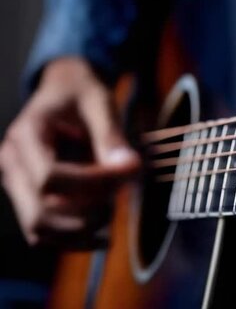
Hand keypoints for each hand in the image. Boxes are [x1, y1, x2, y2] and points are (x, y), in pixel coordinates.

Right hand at [0, 57, 139, 247]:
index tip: (130, 172)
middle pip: (40, 212)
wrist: (64, 90)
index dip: (94, 183)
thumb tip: (130, 168)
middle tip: (119, 199)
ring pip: (39, 230)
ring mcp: (14, 184)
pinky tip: (102, 234)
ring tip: (111, 213)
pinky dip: (73, 239)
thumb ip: (112, 136)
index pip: (51, 177)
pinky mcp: (26, 198)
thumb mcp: (100, 102)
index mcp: (26, 134)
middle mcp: (11, 163)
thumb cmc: (81, 93)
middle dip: (87, 213)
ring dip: (80, 231)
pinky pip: (42, 233)